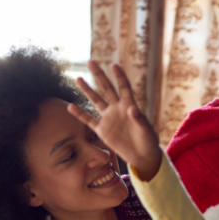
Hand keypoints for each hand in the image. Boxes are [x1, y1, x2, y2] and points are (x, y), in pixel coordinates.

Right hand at [68, 62, 161, 180]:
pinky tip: (70, 106)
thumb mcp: (146, 131)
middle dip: (99, 76)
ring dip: (87, 90)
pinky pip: (89, 121)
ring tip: (78, 78)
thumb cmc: (148, 141)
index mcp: (130, 106)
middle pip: (107, 89)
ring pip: (96, 101)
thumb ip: (140, 120)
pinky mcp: (102, 131)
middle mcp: (117, 109)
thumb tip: (132, 109)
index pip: (124, 88)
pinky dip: (80, 114)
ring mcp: (109, 119)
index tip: (114, 65)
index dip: (119, 77)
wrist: (143, 156)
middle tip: (91, 62)